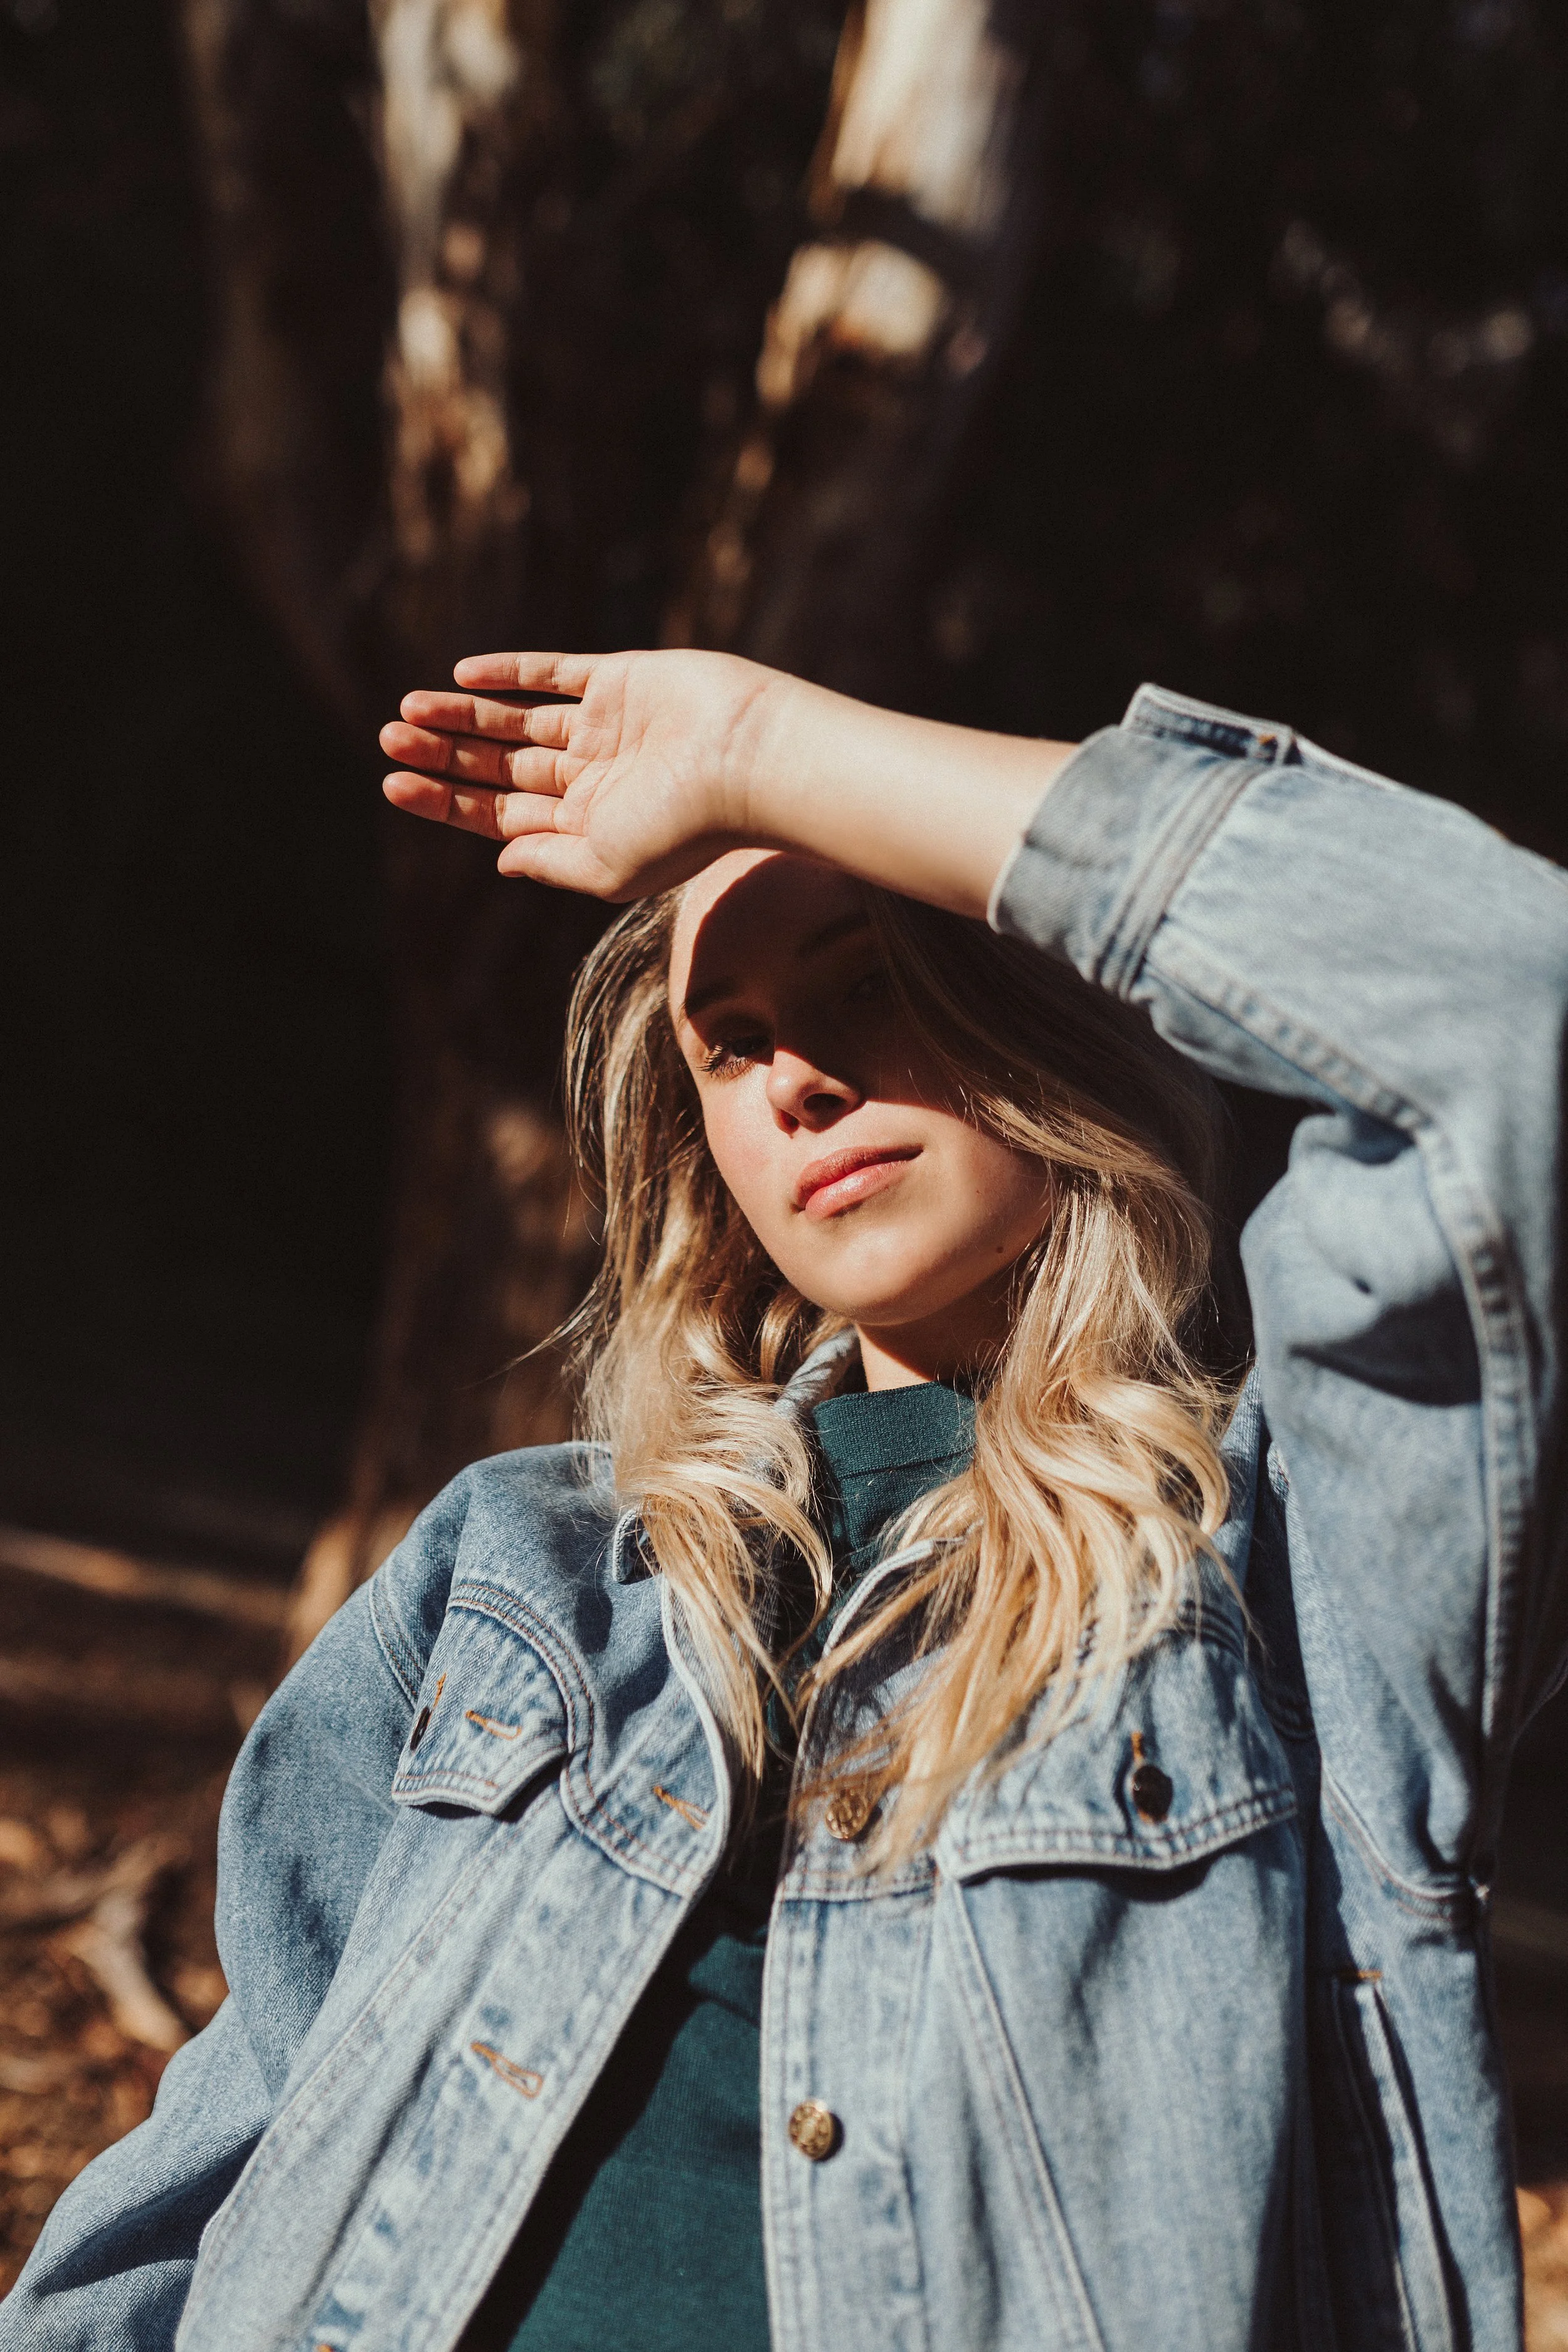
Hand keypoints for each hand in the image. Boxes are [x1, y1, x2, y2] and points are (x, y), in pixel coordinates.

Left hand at [380, 647, 784, 898]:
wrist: (746, 762)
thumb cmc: (682, 827)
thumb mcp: (604, 866)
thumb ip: (548, 861)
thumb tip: (499, 858)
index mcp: (587, 828)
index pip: (500, 815)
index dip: (445, 800)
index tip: (395, 785)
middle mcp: (593, 779)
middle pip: (500, 767)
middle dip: (444, 754)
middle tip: (388, 739)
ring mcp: (605, 728)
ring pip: (516, 721)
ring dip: (462, 715)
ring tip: (405, 709)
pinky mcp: (620, 681)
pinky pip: (554, 673)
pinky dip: (510, 672)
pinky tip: (463, 675)